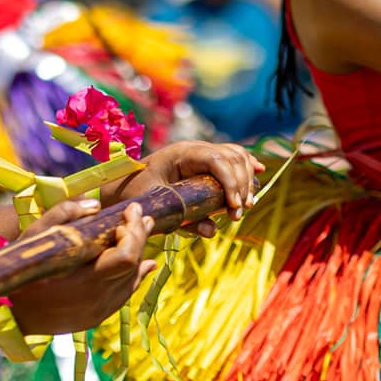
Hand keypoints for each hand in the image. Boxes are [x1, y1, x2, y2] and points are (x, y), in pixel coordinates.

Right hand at [7, 198, 154, 336]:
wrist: (11, 313)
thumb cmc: (21, 268)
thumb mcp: (35, 235)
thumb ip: (64, 214)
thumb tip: (96, 205)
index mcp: (82, 277)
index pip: (126, 255)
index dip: (133, 232)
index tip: (130, 210)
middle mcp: (95, 297)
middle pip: (132, 265)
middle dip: (139, 236)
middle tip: (140, 216)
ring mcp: (98, 310)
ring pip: (132, 280)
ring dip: (139, 253)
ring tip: (141, 231)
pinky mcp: (97, 317)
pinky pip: (123, 294)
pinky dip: (135, 275)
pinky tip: (143, 262)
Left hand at [103, 140, 262, 234]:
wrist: (121, 186)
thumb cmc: (135, 196)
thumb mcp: (159, 211)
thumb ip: (185, 221)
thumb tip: (213, 231)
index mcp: (181, 154)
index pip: (217, 159)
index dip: (231, 181)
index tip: (234, 207)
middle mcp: (194, 149)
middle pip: (232, 157)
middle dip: (241, 184)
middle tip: (239, 212)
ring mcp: (200, 152)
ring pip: (235, 155)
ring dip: (246, 178)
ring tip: (245, 204)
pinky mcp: (203, 161)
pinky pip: (230, 156)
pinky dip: (245, 165)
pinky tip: (258, 170)